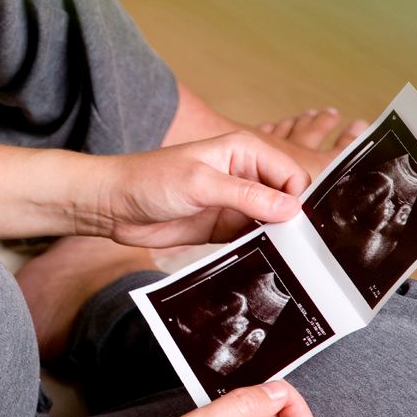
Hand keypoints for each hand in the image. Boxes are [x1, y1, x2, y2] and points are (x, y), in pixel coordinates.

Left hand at [80, 131, 310, 246]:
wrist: (113, 205)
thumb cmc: (150, 181)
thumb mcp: (201, 184)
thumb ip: (247, 196)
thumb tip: (291, 209)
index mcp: (245, 151)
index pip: (291, 175)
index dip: (300, 200)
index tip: (303, 229)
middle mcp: (245, 175)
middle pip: (287, 200)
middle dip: (295, 222)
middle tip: (302, 251)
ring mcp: (235, 203)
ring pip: (273, 223)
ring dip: (280, 239)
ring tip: (289, 262)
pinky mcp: (223, 227)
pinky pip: (253, 239)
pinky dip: (262, 250)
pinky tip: (268, 264)